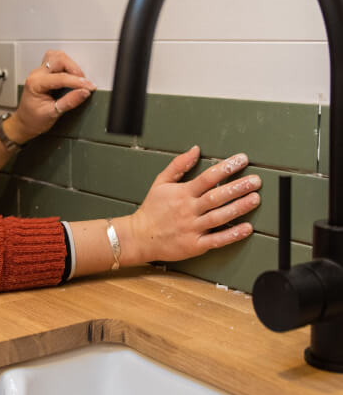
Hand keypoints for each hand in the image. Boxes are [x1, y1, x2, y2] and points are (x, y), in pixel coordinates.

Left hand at [6, 50, 95, 142]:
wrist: (24, 123)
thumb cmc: (33, 120)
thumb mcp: (52, 114)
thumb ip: (69, 102)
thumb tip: (84, 93)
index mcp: (35, 83)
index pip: (60, 78)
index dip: (77, 82)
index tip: (89, 87)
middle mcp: (36, 74)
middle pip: (58, 59)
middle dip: (74, 69)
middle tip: (83, 83)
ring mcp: (40, 72)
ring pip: (57, 56)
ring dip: (70, 65)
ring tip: (78, 79)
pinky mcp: (45, 73)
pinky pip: (56, 61)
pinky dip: (66, 65)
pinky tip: (71, 76)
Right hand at [120, 146, 260, 265]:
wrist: (139, 237)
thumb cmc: (152, 210)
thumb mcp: (160, 182)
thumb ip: (178, 165)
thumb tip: (195, 150)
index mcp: (182, 193)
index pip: (208, 177)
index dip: (226, 168)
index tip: (241, 160)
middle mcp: (189, 210)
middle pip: (217, 196)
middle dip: (238, 187)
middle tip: (255, 181)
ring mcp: (193, 228)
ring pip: (220, 217)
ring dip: (239, 208)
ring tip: (255, 199)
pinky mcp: (195, 245)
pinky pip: (217, 240)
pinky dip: (233, 234)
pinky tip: (247, 228)